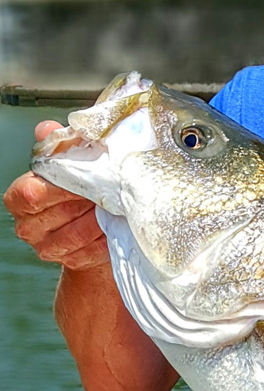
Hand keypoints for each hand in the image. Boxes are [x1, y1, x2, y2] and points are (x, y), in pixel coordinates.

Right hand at [2, 120, 107, 270]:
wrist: (86, 230)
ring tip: (115, 205)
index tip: (84, 177)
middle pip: (59, 213)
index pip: (31, 193)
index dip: (59, 186)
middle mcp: (28, 227)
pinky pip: (93, 250)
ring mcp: (49, 248)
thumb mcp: (64, 165)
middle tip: (108, 189)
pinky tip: (116, 223)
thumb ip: (56, 146)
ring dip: (100, 218)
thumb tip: (48, 128)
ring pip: (78, 234)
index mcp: (19, 199)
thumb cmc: (72, 192)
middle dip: (86, 200)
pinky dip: (108, 236)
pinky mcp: (72, 262)